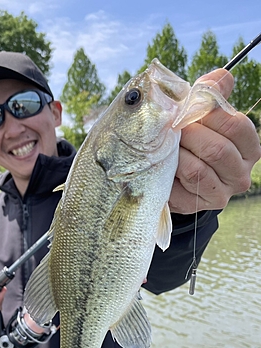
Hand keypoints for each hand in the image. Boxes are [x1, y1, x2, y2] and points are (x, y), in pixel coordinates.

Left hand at [170, 68, 260, 213]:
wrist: (173, 177)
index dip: (209, 114)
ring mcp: (221, 192)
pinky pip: (180, 186)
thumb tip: (221, 76)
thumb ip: (212, 96)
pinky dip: (170, 171)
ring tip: (166, 146)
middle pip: (217, 150)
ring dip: (177, 154)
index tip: (188, 108)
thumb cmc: (192, 141)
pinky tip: (164, 165)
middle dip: (189, 135)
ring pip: (197, 169)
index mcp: (249, 147)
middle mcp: (240, 173)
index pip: (236, 126)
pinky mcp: (198, 205)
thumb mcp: (202, 116)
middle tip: (172, 128)